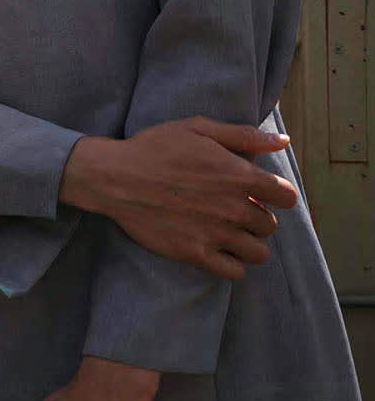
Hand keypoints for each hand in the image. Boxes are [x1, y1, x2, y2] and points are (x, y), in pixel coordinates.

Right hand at [62, 118, 297, 280]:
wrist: (113, 177)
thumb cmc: (154, 148)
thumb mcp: (197, 129)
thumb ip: (244, 135)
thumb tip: (284, 141)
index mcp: (240, 177)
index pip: (286, 197)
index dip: (274, 194)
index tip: (257, 192)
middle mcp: (235, 208)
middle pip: (270, 225)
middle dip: (255, 216)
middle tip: (232, 209)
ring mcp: (216, 234)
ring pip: (259, 252)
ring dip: (248, 242)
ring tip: (229, 232)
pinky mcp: (196, 253)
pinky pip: (235, 271)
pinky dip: (233, 264)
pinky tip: (219, 250)